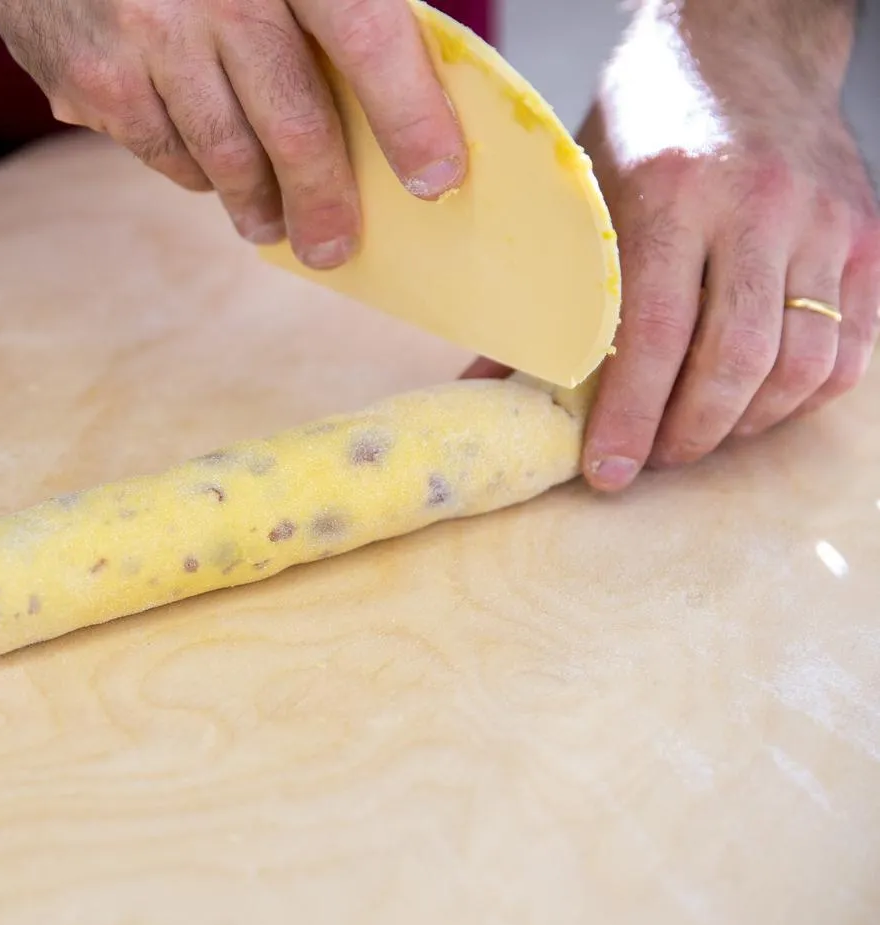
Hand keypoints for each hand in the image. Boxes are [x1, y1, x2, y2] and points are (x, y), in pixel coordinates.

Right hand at [0, 0, 467, 268]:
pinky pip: (163, 151)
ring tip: (273, 226)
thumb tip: (400, 81)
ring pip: (224, 155)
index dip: (408, 116)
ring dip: (259, 205)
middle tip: (337, 244)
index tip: (435, 176)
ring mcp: (144, 37)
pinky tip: (211, 173)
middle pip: (292, 123)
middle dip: (324, 199)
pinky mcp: (90, 78)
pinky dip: (196, 170)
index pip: (365, 40)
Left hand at [466, 0, 879, 491]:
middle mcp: (758, 208)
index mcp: (672, 195)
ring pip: (802, 364)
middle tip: (654, 460)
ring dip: (747, 423)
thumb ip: (549, 291)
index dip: (630, 417)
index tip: (607, 471)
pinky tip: (757, 404)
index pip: (654, 335)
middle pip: (736, 362)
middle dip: (690, 433)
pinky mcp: (865, 234)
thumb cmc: (645, 124)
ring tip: (700, 436)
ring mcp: (823, 222)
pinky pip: (849, 346)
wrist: (741, 45)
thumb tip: (490, 384)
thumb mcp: (584, 192)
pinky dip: (804, 394)